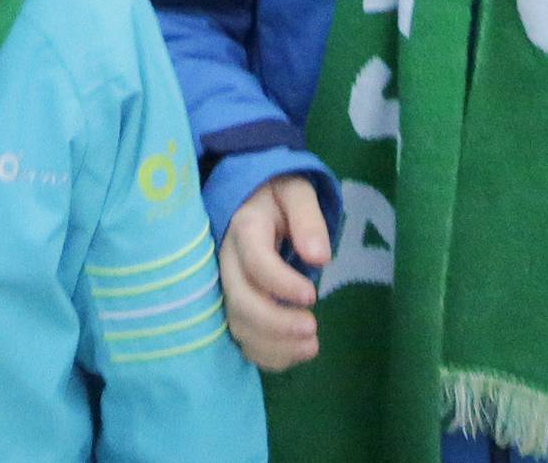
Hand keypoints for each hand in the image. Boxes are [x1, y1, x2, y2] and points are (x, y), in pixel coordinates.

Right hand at [218, 175, 331, 370]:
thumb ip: (309, 219)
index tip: (312, 294)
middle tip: (312, 328)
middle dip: (276, 322)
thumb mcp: (297, 192)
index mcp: (244, 227)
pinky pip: (242, 338)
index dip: (281, 283)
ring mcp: (227, 286)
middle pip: (240, 300)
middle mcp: (228, 260)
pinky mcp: (233, 305)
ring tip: (311, 346)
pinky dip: (266, 355)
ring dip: (274, 344)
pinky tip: (296, 353)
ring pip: (239, 325)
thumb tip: (320, 258)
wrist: (253, 199)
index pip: (255, 260)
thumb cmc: (277, 195)